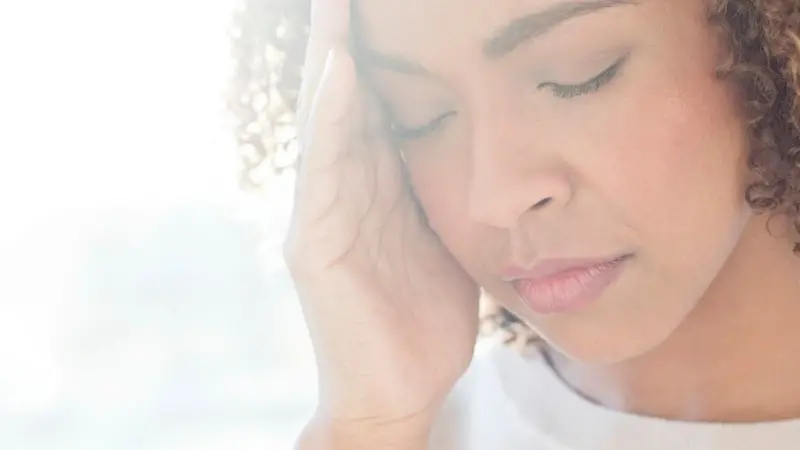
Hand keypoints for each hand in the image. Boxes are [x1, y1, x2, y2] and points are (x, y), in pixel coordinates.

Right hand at [284, 0, 479, 433]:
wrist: (398, 389)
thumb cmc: (425, 317)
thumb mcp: (444, 236)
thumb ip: (441, 189)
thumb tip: (471, 142)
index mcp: (378, 185)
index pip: (377, 101)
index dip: (381, 47)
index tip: (390, 3)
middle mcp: (343, 189)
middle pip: (343, 97)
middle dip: (343, 35)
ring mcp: (323, 214)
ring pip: (325, 119)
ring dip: (329, 57)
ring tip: (333, 3)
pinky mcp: (315, 244)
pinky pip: (323, 170)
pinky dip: (330, 119)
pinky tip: (339, 71)